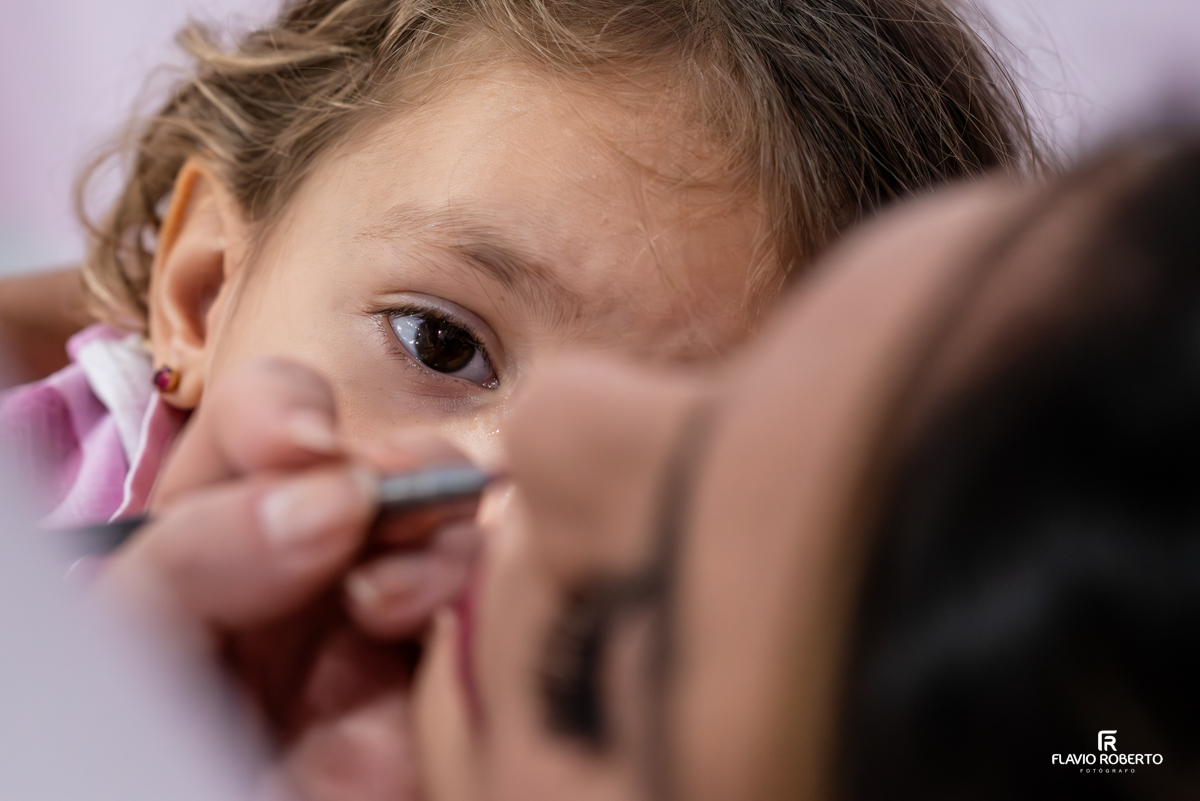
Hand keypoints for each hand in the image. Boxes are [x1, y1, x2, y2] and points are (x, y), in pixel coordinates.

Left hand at [102, 357, 479, 800]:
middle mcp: (306, 584)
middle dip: (401, 484)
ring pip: (454, 563)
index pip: (267, 436)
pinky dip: (432, 698)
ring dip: (433, 576)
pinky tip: (361, 755)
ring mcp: (376, 653)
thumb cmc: (115, 756)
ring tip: (382, 626)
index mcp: (216, 547)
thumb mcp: (126, 645)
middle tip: (384, 518)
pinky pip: (470, 672)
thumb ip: (194, 554)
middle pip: (389, 483)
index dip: (291, 414)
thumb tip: (334, 492)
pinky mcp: (425, 719)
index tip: (307, 443)